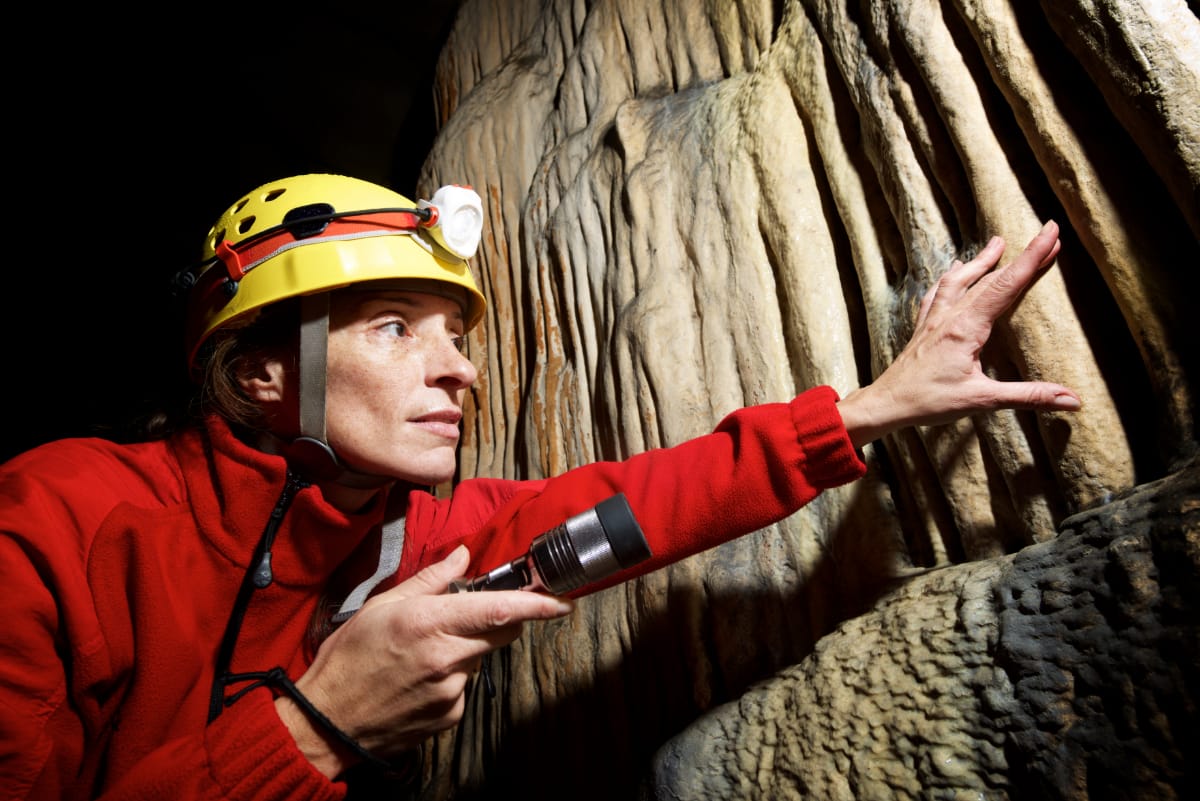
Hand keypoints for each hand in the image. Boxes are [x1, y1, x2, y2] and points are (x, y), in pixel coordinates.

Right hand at [276, 545, 573, 776]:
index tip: (561, 600)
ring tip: (423, 654)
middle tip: (463, 617)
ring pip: (481, 658)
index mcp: (428, 623)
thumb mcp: (383, 607)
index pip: (499, 610)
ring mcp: (451, 690)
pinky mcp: (451, 715)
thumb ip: (430, 581)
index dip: (536, 604)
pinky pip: (466, 685)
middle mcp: (446, 657)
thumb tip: (462, 556)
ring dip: (466, 650)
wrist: (328, 721)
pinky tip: (421, 678)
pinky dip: (453, 676)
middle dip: (498, 620)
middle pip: (503, 633)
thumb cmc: (349, 659)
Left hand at [836, 220, 1080, 447]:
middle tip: (1045, 235)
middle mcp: (949, 317)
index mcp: (966, 328)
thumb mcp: (982, 400)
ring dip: (981, 261)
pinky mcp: (923, 328)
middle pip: (990, 279)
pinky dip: (950, 278)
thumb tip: (1072, 400)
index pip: (1007, 285)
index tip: (1051, 231)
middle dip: (1019, 256)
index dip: (1032, 256)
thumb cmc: (929, 402)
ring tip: (997, 243)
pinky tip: (953, 270)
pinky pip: (938, 294)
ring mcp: (933, 320)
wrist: (886, 404)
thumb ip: (1028, 396)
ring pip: (959, 280)